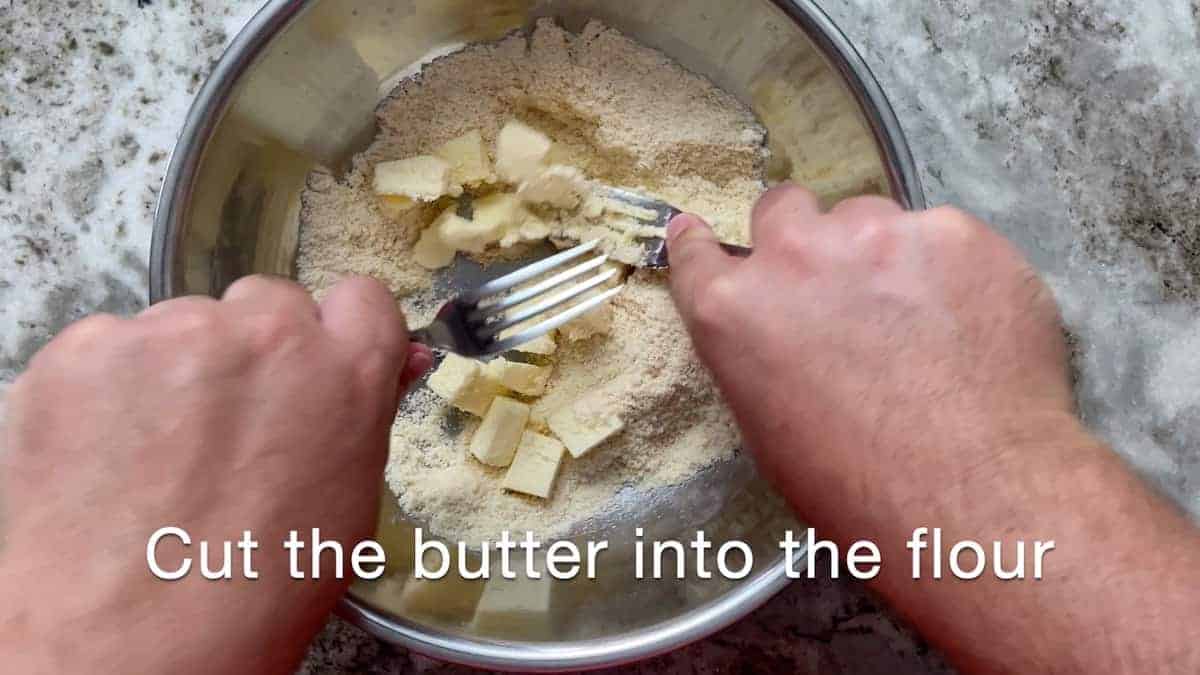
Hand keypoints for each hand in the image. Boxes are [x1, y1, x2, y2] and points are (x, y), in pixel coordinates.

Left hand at [0, 275, 429, 673]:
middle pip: (266, 304)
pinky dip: (106, 390)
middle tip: (227, 425)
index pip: (361, 298)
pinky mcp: (85, 352)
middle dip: (252, 350)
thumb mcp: (345, 504)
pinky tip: (106, 456)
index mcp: (344, 372)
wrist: (128, 646)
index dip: (336, 332)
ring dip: (175, 370)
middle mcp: (264, 335)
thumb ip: (362, 414)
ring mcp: (169, 335)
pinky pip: (106, 348)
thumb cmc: (254, 594)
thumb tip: (393, 362)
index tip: (314, 362)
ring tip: (156, 456)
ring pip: (181, 324)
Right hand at [668, 184, 1072, 527]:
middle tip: (840, 289)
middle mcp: (795, 254)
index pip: (695, 252)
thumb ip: (760, 355)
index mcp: (734, 310)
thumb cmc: (858, 489)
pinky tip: (972, 325)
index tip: (704, 236)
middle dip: (804, 239)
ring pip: (871, 219)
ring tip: (922, 319)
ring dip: (881, 255)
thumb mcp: (770, 430)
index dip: (702, 243)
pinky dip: (952, 271)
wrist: (971, 495)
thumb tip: (782, 337)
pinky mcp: (954, 234)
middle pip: (784, 208)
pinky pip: (944, 238)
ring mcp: (878, 234)